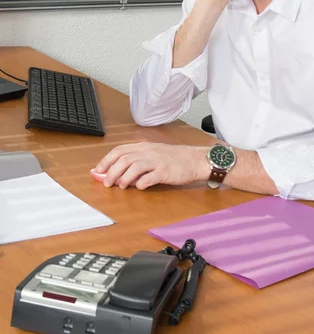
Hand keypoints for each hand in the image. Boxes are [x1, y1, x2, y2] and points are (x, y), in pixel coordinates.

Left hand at [91, 142, 209, 189]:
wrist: (194, 160)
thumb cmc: (173, 158)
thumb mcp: (153, 155)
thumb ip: (136, 162)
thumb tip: (117, 173)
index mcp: (144, 146)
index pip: (119, 150)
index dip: (106, 160)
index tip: (98, 170)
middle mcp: (149, 151)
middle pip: (124, 159)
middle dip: (111, 171)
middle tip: (106, 182)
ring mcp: (157, 161)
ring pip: (134, 167)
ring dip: (124, 178)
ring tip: (122, 186)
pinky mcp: (166, 171)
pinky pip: (150, 177)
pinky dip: (141, 183)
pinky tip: (140, 187)